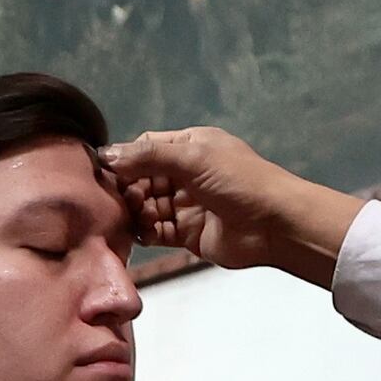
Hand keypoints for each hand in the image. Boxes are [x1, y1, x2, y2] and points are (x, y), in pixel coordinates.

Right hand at [103, 128, 357, 284]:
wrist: (275, 224)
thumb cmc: (240, 181)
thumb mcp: (193, 157)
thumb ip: (147, 156)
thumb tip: (105, 155)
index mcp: (190, 146)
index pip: (146, 149)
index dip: (125, 159)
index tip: (107, 172)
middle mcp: (186, 174)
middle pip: (141, 179)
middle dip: (129, 188)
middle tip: (128, 198)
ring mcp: (186, 204)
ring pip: (146, 207)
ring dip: (136, 211)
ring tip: (139, 215)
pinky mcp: (187, 233)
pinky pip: (156, 231)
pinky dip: (146, 232)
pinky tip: (143, 232)